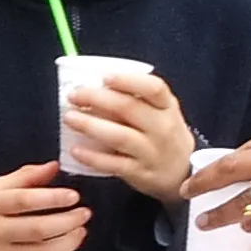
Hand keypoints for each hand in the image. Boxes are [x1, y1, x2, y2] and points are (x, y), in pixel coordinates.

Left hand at [62, 68, 194, 201]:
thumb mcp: (162, 112)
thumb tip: (95, 86)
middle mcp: (162, 128)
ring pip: (119, 136)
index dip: (128, 81)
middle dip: (97, 99)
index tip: (104, 77)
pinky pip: (113, 164)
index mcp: (167, 106)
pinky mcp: (140, 173)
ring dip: (91, 125)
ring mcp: (151, 152)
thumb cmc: (163, 135)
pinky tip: (75, 149)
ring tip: (70, 118)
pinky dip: (92, 157)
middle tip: (74, 95)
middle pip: (129, 109)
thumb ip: (137, 99)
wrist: (181, 172)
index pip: (154, 88)